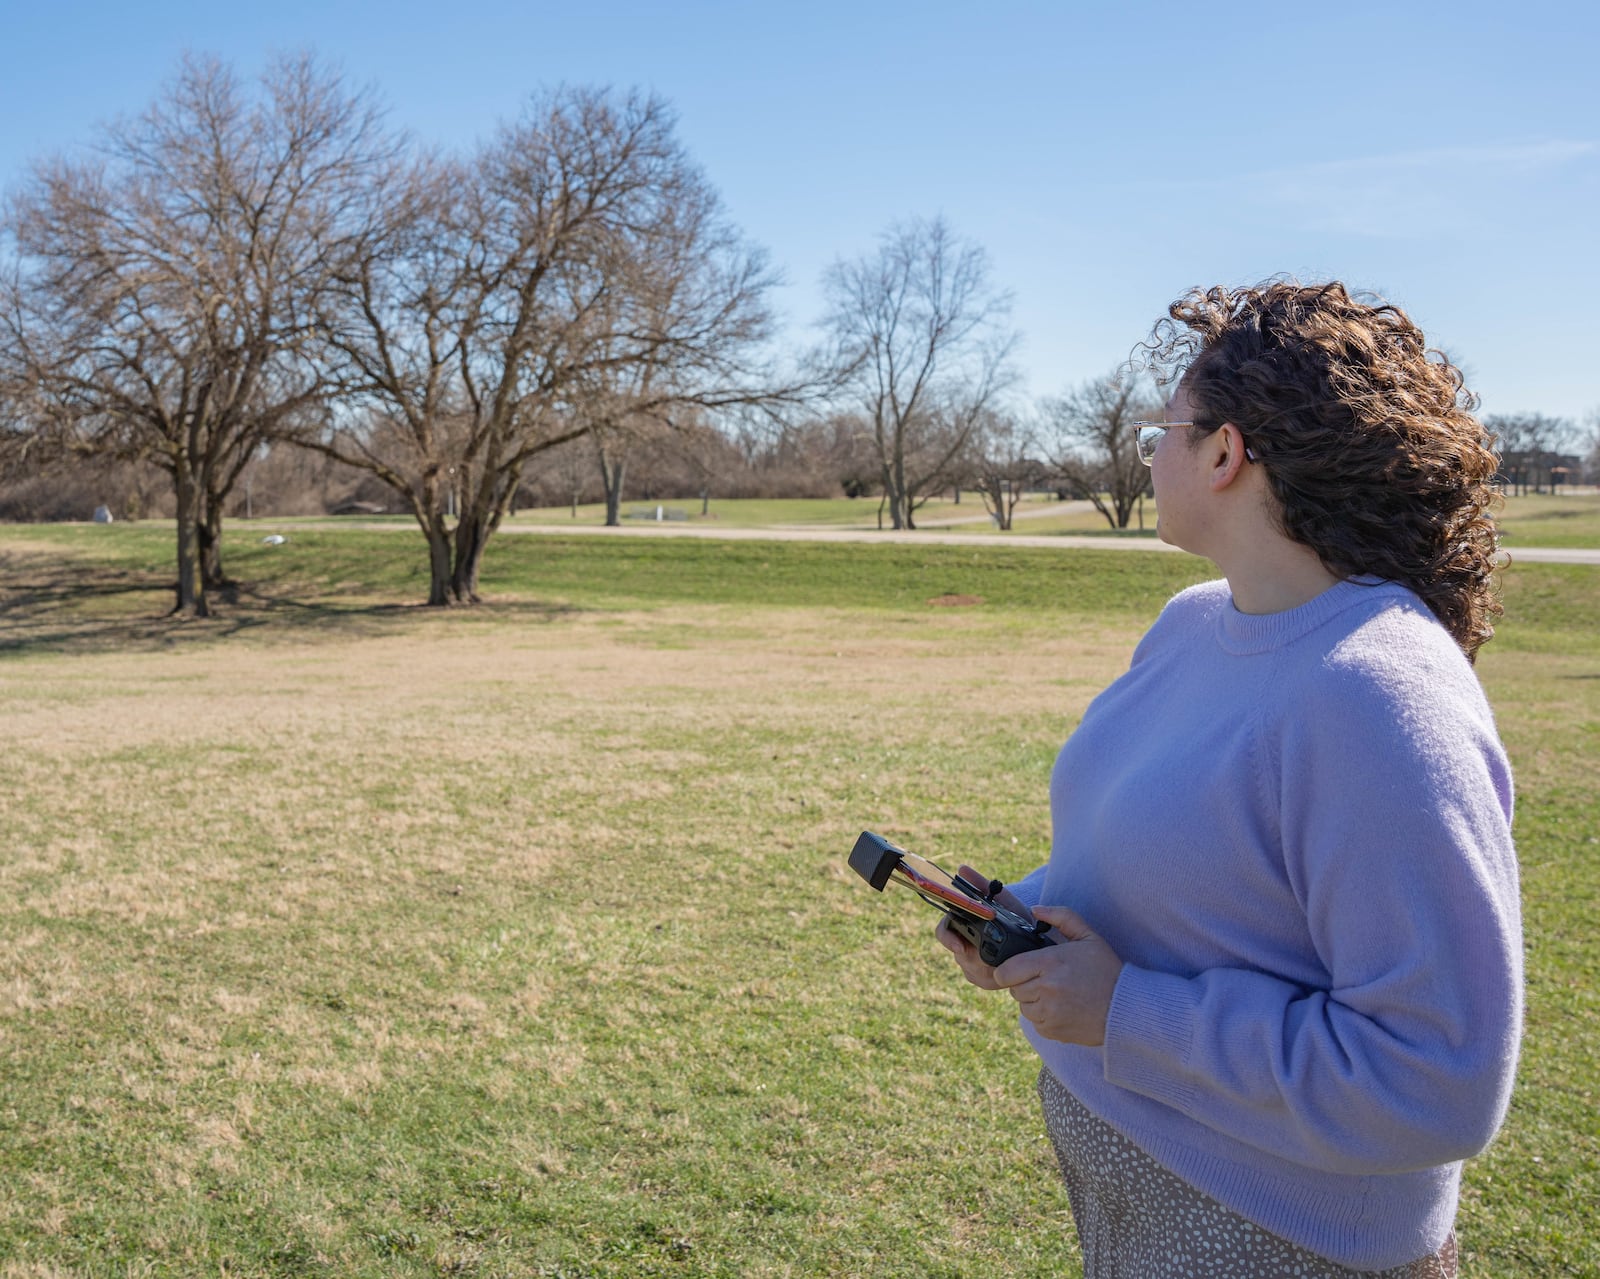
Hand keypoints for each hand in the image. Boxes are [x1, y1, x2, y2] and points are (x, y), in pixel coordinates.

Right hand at [934, 863, 1037, 991]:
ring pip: (969, 970)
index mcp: (962, 924)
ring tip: (1002, 962)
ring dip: (985, 968)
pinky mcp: (981, 977)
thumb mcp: (1001, 898)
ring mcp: (970, 962)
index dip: (948, 939)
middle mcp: (962, 943)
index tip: (960, 946)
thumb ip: (982, 884)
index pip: (944, 931)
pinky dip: (993, 978)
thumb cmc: (1013, 914)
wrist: (1033, 936)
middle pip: (958, 954)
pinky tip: (1003, 972)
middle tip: (990, 958)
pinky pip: (980, 982)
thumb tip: (962, 869)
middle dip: (973, 957)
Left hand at [993, 906, 1123, 1046]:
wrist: (1127, 1007)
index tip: (1020, 968)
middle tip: (1047, 979)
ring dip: (1034, 1001)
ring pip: (1023, 1006)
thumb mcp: (1088, 936)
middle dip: (1025, 983)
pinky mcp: (1053, 1031)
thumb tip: (1034, 910)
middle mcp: (1045, 989)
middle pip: (1013, 989)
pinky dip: (1044, 1017)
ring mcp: (1048, 1012)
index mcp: (1049, 963)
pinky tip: (1063, 1009)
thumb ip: (1061, 917)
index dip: (1009, 970)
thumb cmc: (1107, 970)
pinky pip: (1035, 1023)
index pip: (1005, 971)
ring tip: (1057, 994)